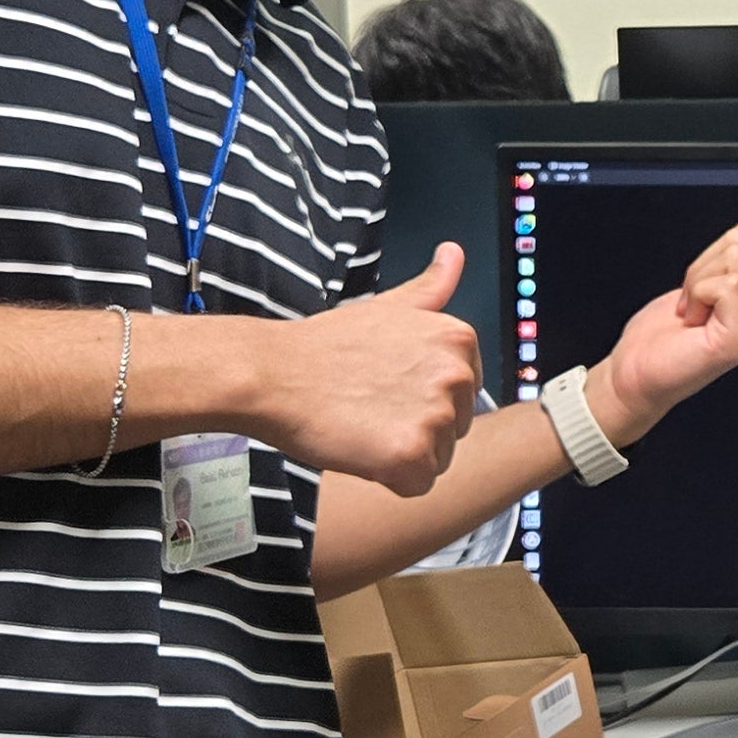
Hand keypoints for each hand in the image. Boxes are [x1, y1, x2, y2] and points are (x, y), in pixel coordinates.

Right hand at [256, 244, 479, 495]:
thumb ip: (430, 288)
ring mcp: (436, 415)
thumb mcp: (387, 307)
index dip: (422, 396)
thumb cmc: (325, 346)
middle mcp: (457, 374)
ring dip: (402, 453)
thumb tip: (455, 252)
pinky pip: (416, 485)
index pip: (464, 391)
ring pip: (438, 458)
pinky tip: (361, 450)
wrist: (273, 374)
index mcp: (458, 338)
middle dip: (417, 426)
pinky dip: (389, 479)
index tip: (385, 385)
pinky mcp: (410, 455)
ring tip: (362, 425)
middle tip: (370, 405)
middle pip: (455, 427)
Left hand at [587, 221, 737, 445]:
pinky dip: (696, 296)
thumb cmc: (665, 332)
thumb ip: (733, 262)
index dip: (708, 258)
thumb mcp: (705, 281)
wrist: (637, 373)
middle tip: (693, 306)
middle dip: (702, 269)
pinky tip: (692, 324)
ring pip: (733, 259)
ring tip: (692, 316)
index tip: (698, 294)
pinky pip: (726, 284)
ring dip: (697, 284)